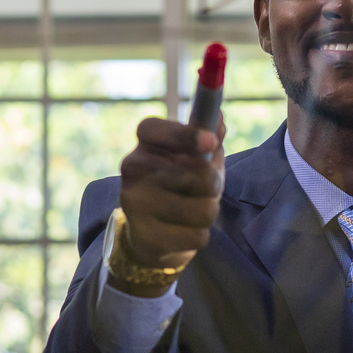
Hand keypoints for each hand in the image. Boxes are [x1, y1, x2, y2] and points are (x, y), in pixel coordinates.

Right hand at [113, 116, 225, 297]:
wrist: (152, 232)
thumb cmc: (181, 184)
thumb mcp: (197, 157)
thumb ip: (210, 137)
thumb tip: (219, 117)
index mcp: (146, 141)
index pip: (154, 129)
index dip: (185, 134)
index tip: (211, 142)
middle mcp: (133, 166)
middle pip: (199, 175)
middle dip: (214, 186)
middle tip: (205, 189)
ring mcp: (133, 201)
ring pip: (202, 210)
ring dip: (209, 213)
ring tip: (194, 211)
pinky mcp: (141, 233)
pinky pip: (196, 236)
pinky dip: (199, 235)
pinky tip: (182, 231)